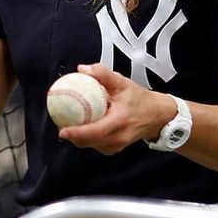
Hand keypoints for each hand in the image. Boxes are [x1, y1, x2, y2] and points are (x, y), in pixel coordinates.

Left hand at [58, 63, 176, 154]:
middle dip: (72, 136)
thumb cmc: (139, 99)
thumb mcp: (123, 82)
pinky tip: (80, 127)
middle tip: (59, 124)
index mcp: (120, 121)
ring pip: (91, 145)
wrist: (157, 116)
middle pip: (89, 142)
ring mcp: (117, 145)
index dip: (78, 133)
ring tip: (67, 124)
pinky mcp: (115, 149)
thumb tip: (82, 69)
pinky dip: (86, 138)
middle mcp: (119, 137)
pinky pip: (96, 145)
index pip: (96, 131)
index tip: (62, 130)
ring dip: (78, 137)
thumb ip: (103, 74)